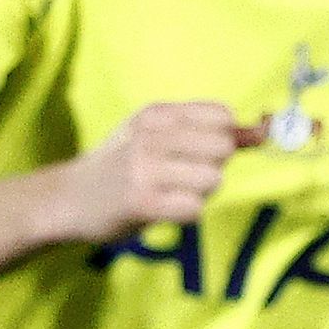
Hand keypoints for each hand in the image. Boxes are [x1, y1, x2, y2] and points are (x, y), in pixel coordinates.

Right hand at [59, 101, 250, 243]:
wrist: (67, 198)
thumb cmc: (118, 165)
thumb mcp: (151, 134)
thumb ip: (202, 131)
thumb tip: (261, 133)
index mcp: (156, 114)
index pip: (222, 116)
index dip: (224, 139)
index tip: (204, 153)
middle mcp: (151, 136)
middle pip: (223, 148)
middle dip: (212, 167)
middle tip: (182, 177)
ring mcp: (146, 170)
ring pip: (212, 180)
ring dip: (199, 193)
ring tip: (170, 193)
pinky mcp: (144, 203)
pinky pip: (195, 208)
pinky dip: (187, 213)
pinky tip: (164, 209)